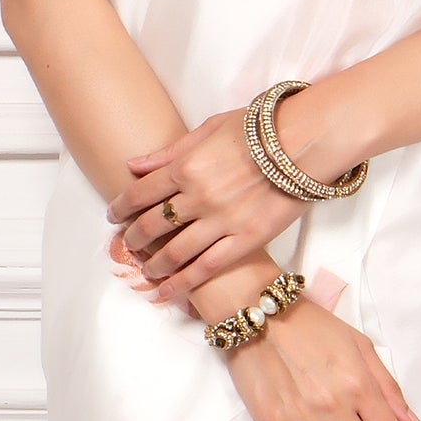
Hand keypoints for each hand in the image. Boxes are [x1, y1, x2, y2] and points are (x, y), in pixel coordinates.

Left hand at [107, 88, 362, 303]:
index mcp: (187, 165)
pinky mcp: (245, 240)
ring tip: (147, 271)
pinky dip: (182, 284)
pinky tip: (167, 293)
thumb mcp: (210, 128)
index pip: (140, 193)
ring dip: (154, 265)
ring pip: (174, 252)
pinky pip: (206, 268)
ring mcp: (221, 221)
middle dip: (133, 238)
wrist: (306, 141)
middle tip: (127, 245)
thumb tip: (134, 165)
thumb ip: (171, 151)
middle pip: (152, 226)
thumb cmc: (261, 128)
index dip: (120, 208)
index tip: (114, 216)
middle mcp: (198, 196)